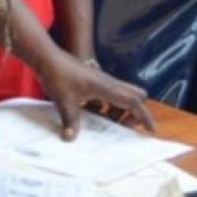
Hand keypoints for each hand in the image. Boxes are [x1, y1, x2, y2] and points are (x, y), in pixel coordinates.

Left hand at [36, 52, 154, 137]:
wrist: (46, 57)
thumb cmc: (57, 76)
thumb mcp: (64, 102)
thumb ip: (70, 122)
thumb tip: (70, 139)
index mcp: (107, 88)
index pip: (134, 102)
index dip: (144, 116)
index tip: (150, 130)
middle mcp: (109, 83)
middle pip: (135, 96)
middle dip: (134, 112)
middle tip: (121, 126)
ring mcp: (102, 80)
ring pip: (122, 94)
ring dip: (118, 109)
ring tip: (104, 122)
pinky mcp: (93, 79)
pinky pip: (108, 93)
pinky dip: (105, 104)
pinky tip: (89, 111)